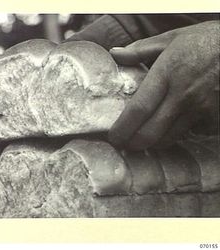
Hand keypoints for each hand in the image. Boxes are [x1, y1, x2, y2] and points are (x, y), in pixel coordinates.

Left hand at [108, 21, 219, 150]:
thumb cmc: (203, 42)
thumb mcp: (170, 39)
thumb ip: (140, 49)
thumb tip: (114, 54)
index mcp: (166, 74)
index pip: (139, 109)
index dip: (123, 128)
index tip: (113, 137)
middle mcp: (182, 95)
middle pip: (151, 131)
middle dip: (132, 143)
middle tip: (122, 144)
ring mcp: (199, 108)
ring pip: (168, 138)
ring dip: (150, 143)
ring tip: (139, 139)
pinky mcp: (211, 116)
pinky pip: (186, 134)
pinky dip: (171, 136)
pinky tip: (163, 132)